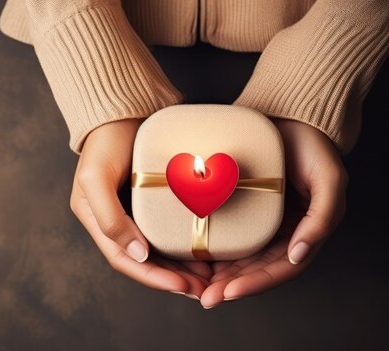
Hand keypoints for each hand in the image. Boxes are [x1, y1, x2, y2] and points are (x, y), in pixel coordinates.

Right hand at [70, 118, 211, 296]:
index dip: (153, 277)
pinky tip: (202, 249)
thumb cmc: (105, 141)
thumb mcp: (97, 179)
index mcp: (96, 220)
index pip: (124, 260)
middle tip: (203, 289)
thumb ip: (110, 219)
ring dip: (180, 267)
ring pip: (157, 250)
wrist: (121, 109)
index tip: (183, 286)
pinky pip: (167, 228)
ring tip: (207, 277)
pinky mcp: (151, 198)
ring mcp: (133, 210)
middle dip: (171, 279)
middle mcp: (115, 220)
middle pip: (144, 262)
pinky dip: (183, 243)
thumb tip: (138, 255)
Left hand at [199, 119, 347, 307]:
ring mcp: (260, 221)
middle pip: (256, 269)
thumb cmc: (313, 147)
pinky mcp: (241, 207)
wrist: (288, 116)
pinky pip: (227, 234)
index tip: (228, 292)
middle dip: (231, 286)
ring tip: (195, 286)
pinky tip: (194, 258)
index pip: (281, 269)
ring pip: (239, 257)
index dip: (256, 283)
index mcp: (304, 232)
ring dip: (219, 275)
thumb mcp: (329, 180)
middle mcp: (281, 232)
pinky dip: (213, 249)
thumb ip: (321, 219)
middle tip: (205, 297)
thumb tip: (297, 255)